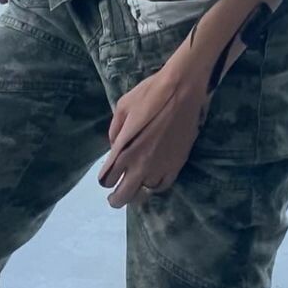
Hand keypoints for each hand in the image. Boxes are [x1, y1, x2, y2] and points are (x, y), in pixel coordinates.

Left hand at [98, 61, 209, 208]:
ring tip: (139, 178)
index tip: (107, 176)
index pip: (107, 179)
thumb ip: (115, 130)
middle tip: (115, 196)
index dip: (105, 180)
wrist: (182, 89)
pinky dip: (156, 184)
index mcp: (122, 149)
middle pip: (123, 197)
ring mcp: (159, 167)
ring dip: (139, 186)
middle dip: (116, 199)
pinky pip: (163, 186)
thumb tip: (115, 146)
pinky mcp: (177, 164)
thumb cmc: (150, 93)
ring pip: (144, 192)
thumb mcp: (123, 106)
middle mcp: (139, 164)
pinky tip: (154, 177)